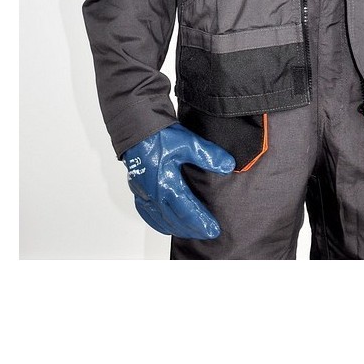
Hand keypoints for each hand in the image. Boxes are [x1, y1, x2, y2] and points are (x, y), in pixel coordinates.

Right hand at [122, 124, 235, 239]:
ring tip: (191, 232)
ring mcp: (145, 195)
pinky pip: (148, 215)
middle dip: (193, 230)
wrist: (136, 129)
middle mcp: (155, 195)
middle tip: (207, 233)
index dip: (202, 223)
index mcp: (168, 185)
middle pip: (175, 221)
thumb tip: (228, 166)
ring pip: (161, 221)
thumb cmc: (159, 136)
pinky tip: (166, 225)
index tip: (214, 230)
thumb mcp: (189, 143)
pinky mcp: (138, 191)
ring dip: (177, 229)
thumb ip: (209, 156)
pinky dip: (159, 223)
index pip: (188, 212)